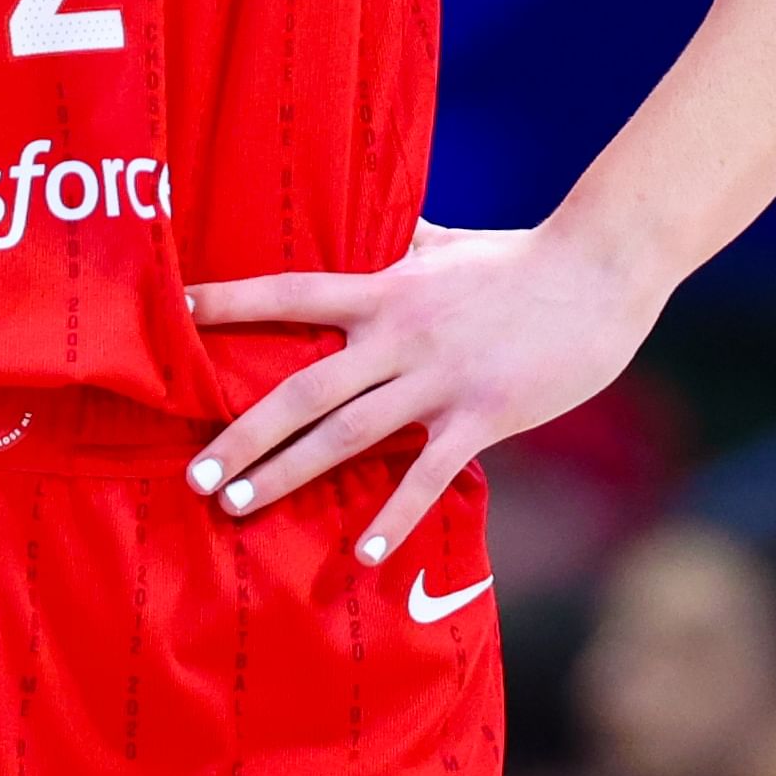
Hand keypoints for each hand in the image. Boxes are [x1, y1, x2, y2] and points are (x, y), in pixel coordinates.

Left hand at [181, 220, 664, 565]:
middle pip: (301, 388)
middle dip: (242, 433)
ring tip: (238, 507)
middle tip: (193, 473)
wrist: (600, 269)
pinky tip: (360, 552)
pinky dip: (393, 516)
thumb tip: (385, 223)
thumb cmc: (523, 258)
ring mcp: (438, 379)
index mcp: (386, 289)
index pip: (291, 292)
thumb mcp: (449, 244)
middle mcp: (398, 336)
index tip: (175, 311)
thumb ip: (407, 243)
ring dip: (288, 474)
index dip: (231, 301)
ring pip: (347, 434)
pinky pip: (428, 475)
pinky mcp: (482, 415)